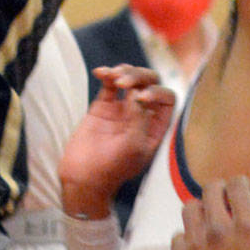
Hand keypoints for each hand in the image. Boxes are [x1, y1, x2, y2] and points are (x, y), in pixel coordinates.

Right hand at [58, 65, 174, 218]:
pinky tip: (100, 72)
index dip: (157, 92)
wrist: (83, 178)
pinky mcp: (103, 106)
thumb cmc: (113, 168)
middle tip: (125, 82)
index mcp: (156, 126)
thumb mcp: (133, 147)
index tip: (140, 98)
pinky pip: (109, 84)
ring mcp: (123, 109)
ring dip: (125, 72)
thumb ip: (139, 118)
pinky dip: (107, 74)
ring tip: (114, 76)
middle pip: (151, 84)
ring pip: (131, 80)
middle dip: (141, 76)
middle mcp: (142, 115)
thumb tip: (138, 92)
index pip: (166, 99)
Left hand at [171, 178, 249, 249]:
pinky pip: (177, 236)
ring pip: (190, 209)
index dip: (240, 183)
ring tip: (210, 219)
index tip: (243, 188)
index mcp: (246, 227)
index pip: (236, 185)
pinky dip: (187, 236)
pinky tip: (198, 245)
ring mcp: (196, 246)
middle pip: (210, 190)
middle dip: (219, 189)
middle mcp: (218, 231)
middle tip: (225, 198)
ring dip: (201, 209)